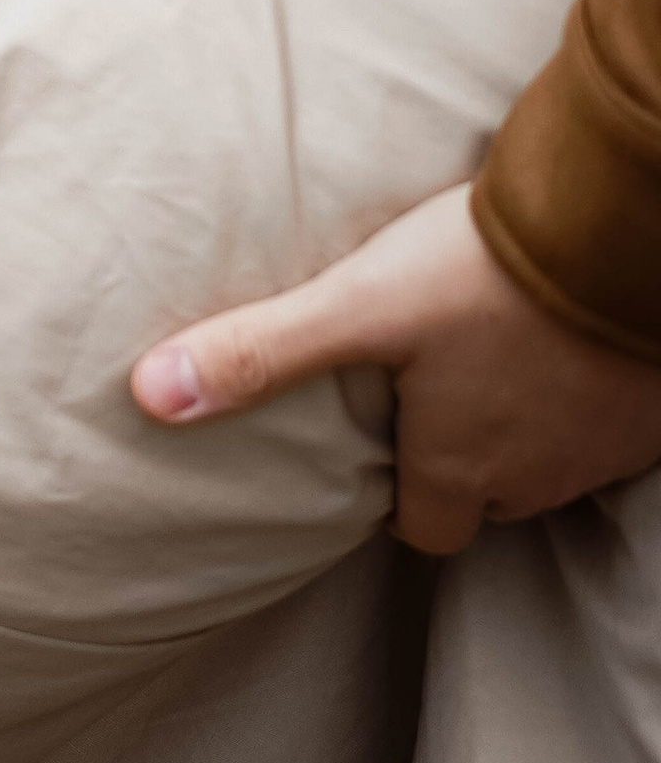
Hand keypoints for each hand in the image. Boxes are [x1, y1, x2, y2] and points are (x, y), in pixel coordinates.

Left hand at [131, 182, 660, 549]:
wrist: (615, 232)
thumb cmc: (484, 273)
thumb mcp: (358, 306)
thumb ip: (260, 352)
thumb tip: (150, 397)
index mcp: (463, 466)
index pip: (424, 530)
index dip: (398, 499)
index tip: (378, 447)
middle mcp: (535, 474)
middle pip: (487, 496)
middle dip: (457, 459)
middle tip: (428, 389)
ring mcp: (598, 446)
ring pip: (547, 461)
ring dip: (518, 420)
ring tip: (484, 351)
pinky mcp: (644, 408)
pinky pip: (606, 424)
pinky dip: (577, 392)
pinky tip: (553, 335)